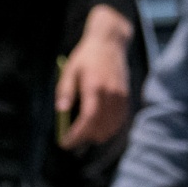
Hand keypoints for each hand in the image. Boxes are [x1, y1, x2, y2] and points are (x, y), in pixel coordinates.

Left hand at [56, 5, 132, 146]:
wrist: (109, 43)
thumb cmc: (86, 57)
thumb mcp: (69, 70)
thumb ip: (65, 91)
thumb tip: (61, 111)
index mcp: (95, 86)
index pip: (88, 119)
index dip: (76, 135)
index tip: (65, 143)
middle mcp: (111, 93)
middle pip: (100, 127)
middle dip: (84, 138)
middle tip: (70, 141)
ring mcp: (121, 96)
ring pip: (111, 127)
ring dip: (96, 136)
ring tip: (82, 136)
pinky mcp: (126, 97)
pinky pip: (119, 121)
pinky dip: (108, 129)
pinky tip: (97, 130)